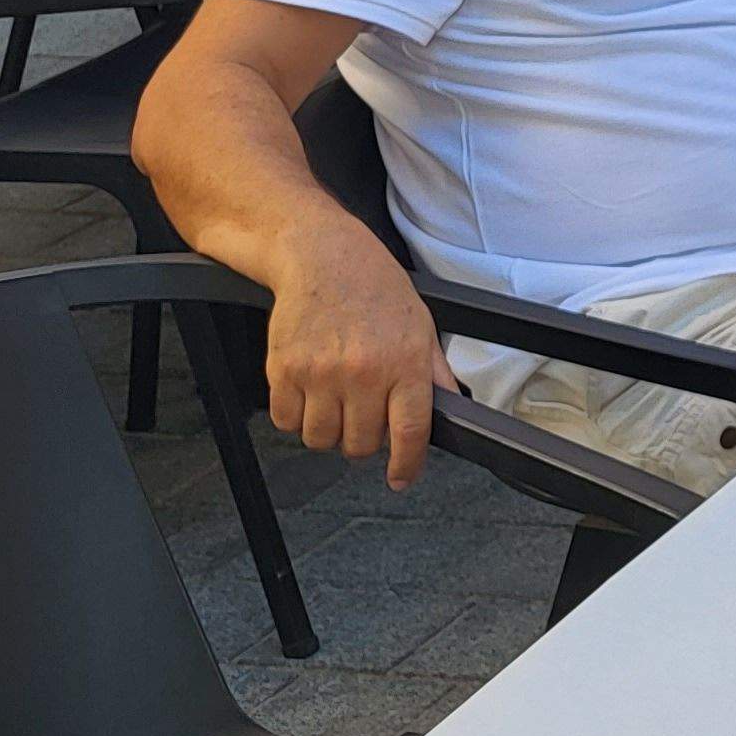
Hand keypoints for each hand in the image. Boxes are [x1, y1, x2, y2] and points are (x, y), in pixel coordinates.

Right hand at [260, 229, 448, 490]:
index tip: (401, 478)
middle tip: (361, 416)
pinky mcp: (284, 370)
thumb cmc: (374, 289)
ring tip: (333, 401)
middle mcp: (364, 372)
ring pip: (320, 439)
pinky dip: (295, 416)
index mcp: (404, 363)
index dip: (406, 464)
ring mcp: (321, 373)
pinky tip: (307, 392)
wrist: (322, 257)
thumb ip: (434, 373)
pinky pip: (286, 422)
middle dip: (362, 441)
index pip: (409, 431)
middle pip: (360, 444)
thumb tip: (450, 409)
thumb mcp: (420, 326)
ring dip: (327, 431)